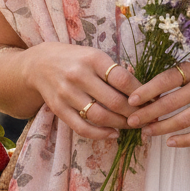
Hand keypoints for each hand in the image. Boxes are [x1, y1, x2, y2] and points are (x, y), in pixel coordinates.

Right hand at [20, 43, 141, 140]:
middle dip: (134, 113)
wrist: (39, 64)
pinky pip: (82, 127)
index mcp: (93, 59)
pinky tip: (114, 134)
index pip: (122, 80)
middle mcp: (79, 75)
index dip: (140, 94)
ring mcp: (67, 93)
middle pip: (114, 101)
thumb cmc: (75, 59)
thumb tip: (143, 91)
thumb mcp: (95, 56)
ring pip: (100, 116)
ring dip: (120, 125)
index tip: (151, 101)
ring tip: (133, 126)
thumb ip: (115, 71)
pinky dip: (101, 134)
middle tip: (147, 118)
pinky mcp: (58, 108)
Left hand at [125, 53, 189, 147]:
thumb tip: (152, 90)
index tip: (131, 100)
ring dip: (162, 128)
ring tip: (147, 133)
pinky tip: (171, 142)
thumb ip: (183, 75)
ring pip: (183, 120)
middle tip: (132, 121)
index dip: (147, 90)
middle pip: (171, 102)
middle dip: (148, 114)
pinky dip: (185, 140)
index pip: (166, 79)